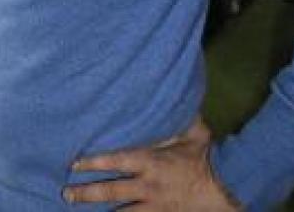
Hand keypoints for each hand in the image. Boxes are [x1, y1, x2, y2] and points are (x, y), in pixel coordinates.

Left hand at [63, 116, 238, 210]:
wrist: (227, 189)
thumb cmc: (207, 158)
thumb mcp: (193, 133)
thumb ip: (175, 118)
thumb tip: (168, 94)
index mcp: (152, 163)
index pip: (116, 161)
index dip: (93, 163)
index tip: (73, 164)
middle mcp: (148, 187)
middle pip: (110, 192)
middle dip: (86, 193)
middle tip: (66, 193)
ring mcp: (154, 206)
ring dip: (98, 211)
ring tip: (77, 210)